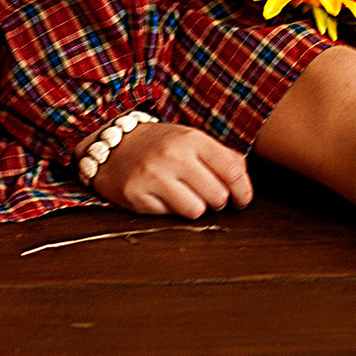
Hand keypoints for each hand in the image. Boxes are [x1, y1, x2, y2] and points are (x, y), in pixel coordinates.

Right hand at [89, 122, 253, 217]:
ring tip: (184, 197)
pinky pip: (168, 216)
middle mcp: (173, 154)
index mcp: (192, 138)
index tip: (241, 200)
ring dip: (194, 208)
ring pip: (196, 211)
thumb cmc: (158, 144)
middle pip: (218, 196)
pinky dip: (168, 211)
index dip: (244, 192)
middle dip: (217, 202)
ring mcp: (153, 175)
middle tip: (207, 196)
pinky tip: (160, 196)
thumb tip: (244, 178)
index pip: (233, 170)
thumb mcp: (189, 139)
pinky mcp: (136, 195)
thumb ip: (220, 155)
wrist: (110, 145)